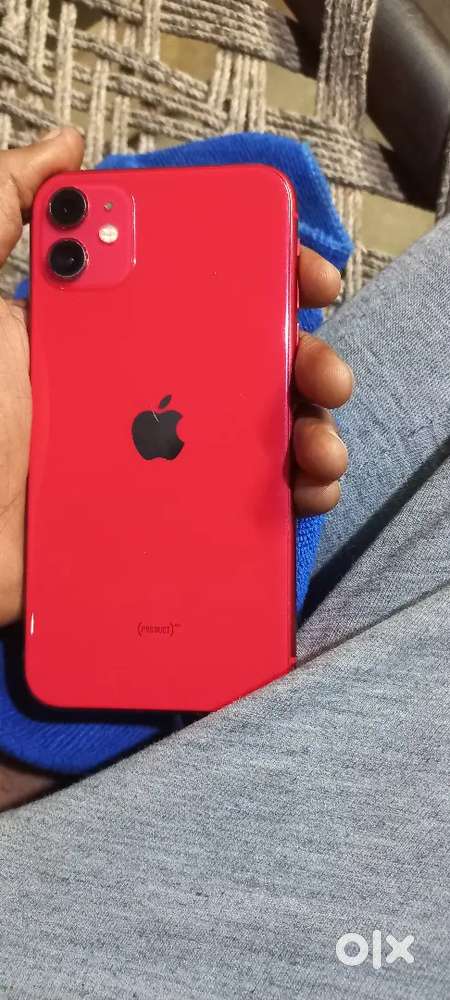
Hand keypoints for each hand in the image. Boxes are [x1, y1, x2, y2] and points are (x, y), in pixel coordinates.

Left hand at [0, 132, 351, 809]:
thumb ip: (2, 212)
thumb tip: (68, 148)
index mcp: (119, 338)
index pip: (209, 294)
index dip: (270, 280)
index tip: (311, 282)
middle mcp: (149, 395)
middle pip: (252, 367)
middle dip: (309, 363)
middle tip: (326, 376)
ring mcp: (162, 464)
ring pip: (261, 440)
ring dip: (312, 435)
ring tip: (320, 448)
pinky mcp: (167, 526)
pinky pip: (245, 509)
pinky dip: (290, 500)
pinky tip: (305, 493)